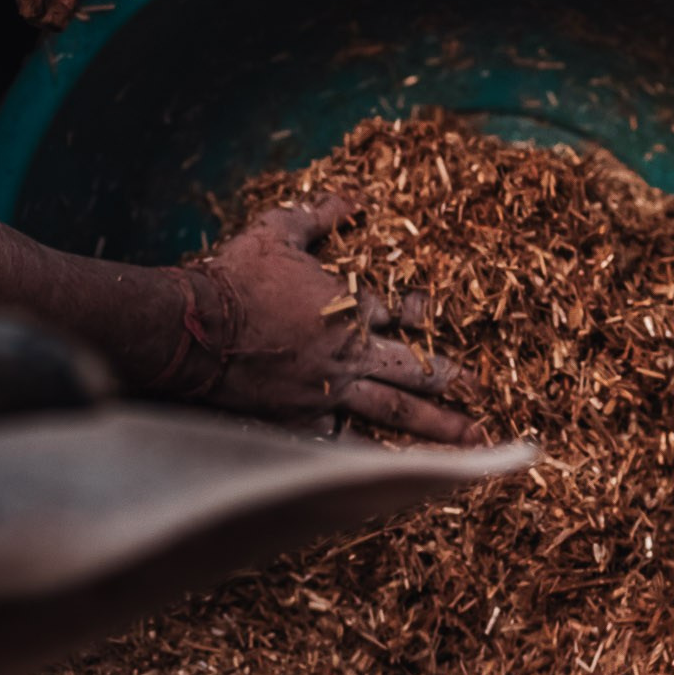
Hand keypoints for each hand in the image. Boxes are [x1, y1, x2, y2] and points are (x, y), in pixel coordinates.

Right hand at [174, 196, 484, 443]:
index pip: (404, 315)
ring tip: (468, 449)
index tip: (429, 315)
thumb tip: (351, 196)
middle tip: (483, 395)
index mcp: (350, 309)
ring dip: (435, 430)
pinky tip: (395, 478)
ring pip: (394, 415)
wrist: (190, 331)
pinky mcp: (300, 422)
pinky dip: (370, 458)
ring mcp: (328, 393)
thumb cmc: (233, 280)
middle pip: (416, 371)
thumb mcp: (277, 233)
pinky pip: (344, 444)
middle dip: (453, 383)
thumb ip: (318, 215)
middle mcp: (349, 356)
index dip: (421, 313)